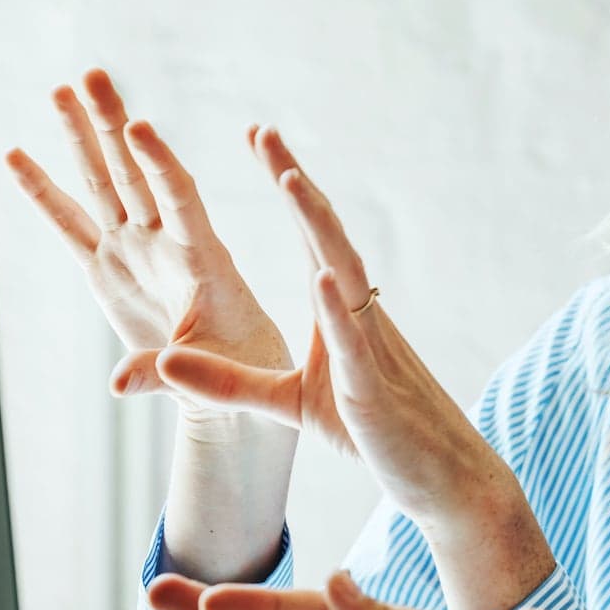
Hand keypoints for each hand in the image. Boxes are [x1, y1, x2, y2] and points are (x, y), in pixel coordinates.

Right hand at [4, 68, 290, 403]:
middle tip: (93, 76)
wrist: (231, 377)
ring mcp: (132, 249)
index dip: (159, 164)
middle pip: (134, 173)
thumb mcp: (213, 374)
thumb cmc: (239, 369)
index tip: (140, 127)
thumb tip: (118, 387)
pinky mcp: (107, 268)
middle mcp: (164, 242)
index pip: (179, 198)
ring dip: (82, 138)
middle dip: (113, 125)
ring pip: (102, 184)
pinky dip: (42, 192)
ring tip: (60, 89)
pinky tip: (15, 154)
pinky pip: (68, 224)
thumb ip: (164, 373)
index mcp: (202, 258)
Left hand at [147, 129, 553, 609]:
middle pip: (326, 234)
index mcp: (341, 312)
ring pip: (344, 272)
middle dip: (295, 180)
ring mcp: (371, 347)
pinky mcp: (373, 390)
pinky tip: (323, 276)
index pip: (312, 235)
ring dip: (317, 226)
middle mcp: (359, 315)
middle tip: (263, 131)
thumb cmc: (375, 434)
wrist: (443, 478)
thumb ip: (229, 383)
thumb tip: (166, 360)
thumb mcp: (289, 404)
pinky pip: (355, 342)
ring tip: (289, 179)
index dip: (288, 185)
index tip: (260, 138)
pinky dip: (337, 307)